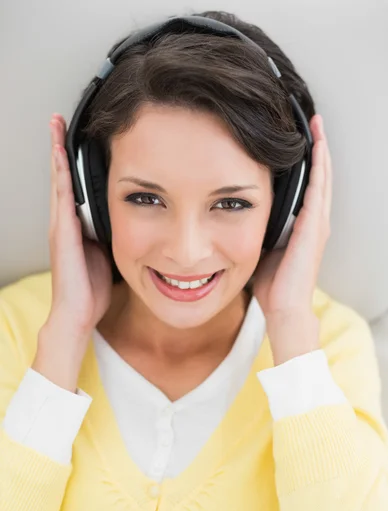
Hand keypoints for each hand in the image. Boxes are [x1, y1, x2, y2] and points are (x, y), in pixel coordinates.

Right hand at [46, 113, 112, 337]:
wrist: (78, 313)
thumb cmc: (91, 288)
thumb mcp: (106, 254)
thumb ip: (111, 235)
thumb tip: (132, 221)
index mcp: (77, 226)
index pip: (74, 185)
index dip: (72, 162)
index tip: (74, 138)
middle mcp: (65, 222)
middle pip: (62, 176)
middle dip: (60, 147)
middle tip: (58, 120)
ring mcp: (61, 226)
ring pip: (59, 180)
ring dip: (57, 153)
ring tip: (55, 127)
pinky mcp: (62, 233)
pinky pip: (63, 197)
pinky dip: (61, 174)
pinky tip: (60, 156)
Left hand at [253, 114, 331, 320]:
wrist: (284, 308)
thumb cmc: (274, 284)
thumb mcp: (264, 248)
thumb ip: (261, 228)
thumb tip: (240, 214)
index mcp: (303, 225)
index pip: (308, 185)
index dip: (307, 160)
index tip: (298, 137)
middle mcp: (315, 220)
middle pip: (319, 175)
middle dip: (316, 146)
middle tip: (312, 119)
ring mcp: (317, 223)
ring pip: (322, 177)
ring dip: (320, 150)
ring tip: (316, 124)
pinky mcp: (314, 227)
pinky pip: (318, 189)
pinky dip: (318, 167)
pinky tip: (315, 148)